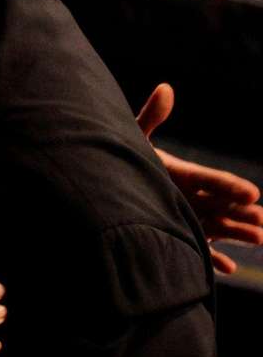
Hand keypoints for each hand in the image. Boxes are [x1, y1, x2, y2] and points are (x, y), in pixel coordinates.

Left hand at [136, 83, 262, 272]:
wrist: (109, 184)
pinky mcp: (180, 233)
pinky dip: (213, 259)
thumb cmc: (125, 159)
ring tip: (257, 238)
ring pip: (217, 226)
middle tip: (260, 216)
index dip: (230, 185)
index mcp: (183, 173)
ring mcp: (187, 216)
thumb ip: (151, 117)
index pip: (210, 179)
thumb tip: (166, 87)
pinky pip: (199, 250)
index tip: (252, 192)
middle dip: (240, 211)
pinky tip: (228, 269)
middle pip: (221, 204)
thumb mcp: (135, 138)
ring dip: (235, 233)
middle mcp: (190, 196)